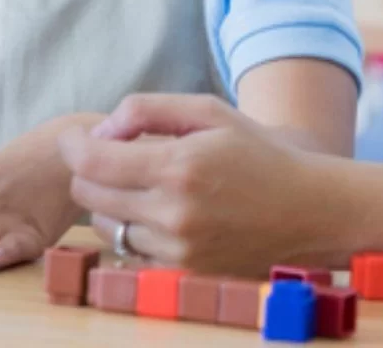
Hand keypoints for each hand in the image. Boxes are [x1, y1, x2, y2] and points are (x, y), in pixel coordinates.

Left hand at [57, 94, 352, 275]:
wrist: (309, 211)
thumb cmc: (259, 154)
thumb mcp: (210, 112)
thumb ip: (148, 109)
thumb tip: (101, 128)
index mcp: (179, 166)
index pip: (92, 162)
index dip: (72, 146)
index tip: (72, 137)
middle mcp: (173, 213)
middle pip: (90, 196)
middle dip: (89, 172)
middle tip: (109, 156)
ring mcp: (178, 250)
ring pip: (108, 227)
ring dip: (112, 204)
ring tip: (143, 186)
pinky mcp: (183, 274)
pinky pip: (133, 252)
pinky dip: (136, 230)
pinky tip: (162, 213)